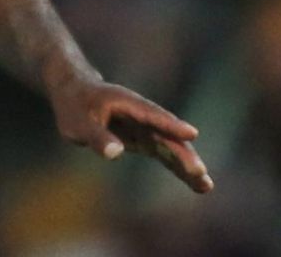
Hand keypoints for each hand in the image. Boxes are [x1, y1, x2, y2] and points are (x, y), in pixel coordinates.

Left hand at [48, 72, 212, 193]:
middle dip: (183, 153)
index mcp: (127, 103)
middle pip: (167, 134)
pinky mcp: (145, 139)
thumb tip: (115, 152)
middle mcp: (142, 115)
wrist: (75, 94)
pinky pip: (165, 154)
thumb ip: (96, 136)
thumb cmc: (74, 106)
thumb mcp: (77, 122)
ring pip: (171, 146)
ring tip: (206, 186)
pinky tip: (196, 183)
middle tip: (199, 172)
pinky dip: (179, 167)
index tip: (191, 134)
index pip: (151, 115)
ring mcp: (146, 127)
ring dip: (187, 164)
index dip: (170, 124)